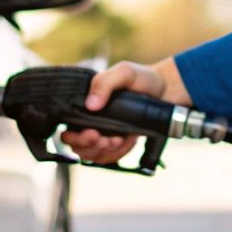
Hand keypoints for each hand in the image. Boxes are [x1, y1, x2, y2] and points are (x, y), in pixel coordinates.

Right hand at [60, 59, 189, 164]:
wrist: (165, 91)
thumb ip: (104, 83)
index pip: (66, 127)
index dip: (74, 137)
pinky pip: (109, 158)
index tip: (93, 133)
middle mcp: (89, 121)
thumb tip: (90, 105)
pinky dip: (117, 153)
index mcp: (84, 105)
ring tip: (119, 140)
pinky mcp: (116, 143)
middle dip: (88, 147)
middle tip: (105, 140)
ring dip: (102, 152)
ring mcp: (102, 134)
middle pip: (76, 146)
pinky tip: (127, 142)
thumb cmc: (141, 79)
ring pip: (91, 155)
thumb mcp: (124, 72)